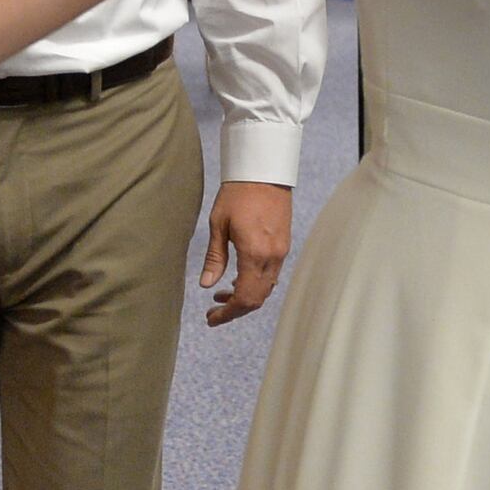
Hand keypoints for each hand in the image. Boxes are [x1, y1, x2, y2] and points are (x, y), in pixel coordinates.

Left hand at [201, 180, 293, 324]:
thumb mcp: (218, 225)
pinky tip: (238, 278)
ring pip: (266, 288)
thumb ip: (214, 258)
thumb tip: (206, 284)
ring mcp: (281, 251)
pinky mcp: (284, 244)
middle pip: (258, 298)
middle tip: (214, 311)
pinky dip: (255, 283)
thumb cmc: (237, 194)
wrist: (264, 171)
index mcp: (254, 253)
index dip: (228, 313)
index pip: (245, 297)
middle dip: (236, 309)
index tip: (212, 318)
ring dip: (245, 296)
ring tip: (221, 294)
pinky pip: (271, 274)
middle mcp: (272, 257)